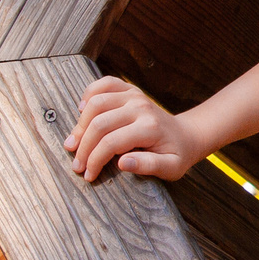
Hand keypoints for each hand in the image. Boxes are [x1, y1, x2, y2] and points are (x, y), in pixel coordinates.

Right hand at [64, 75, 203, 181]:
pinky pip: (103, 84)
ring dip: (80, 125)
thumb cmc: (176, 155)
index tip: (88, 176)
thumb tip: (122, 163)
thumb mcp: (171, 168)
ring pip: (95, 103)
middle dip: (83, 147)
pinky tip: (81, 112)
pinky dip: (88, 94)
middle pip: (99, 124)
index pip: (111, 143)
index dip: (94, 160)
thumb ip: (149, 166)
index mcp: (150, 128)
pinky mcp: (129, 89)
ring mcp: (134, 95)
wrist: (185, 135)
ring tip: (73, 144)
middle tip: (77, 166)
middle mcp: (140, 107)